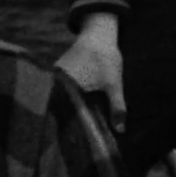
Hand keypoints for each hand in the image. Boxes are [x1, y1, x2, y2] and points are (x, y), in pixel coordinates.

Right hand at [55, 13, 125, 130]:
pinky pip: (59, 90)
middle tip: (75, 138)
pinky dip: (65, 99)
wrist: (98, 34)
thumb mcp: (115, 85)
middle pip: (60, 108)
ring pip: (59, 99)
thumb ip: (117, 108)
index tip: (75, 141)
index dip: (70, 128)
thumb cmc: (106, 60)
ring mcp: (55, 77)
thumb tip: (120, 131)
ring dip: (65, 110)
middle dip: (68, 122)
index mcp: (70, 87)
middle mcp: (58, 82)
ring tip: (71, 128)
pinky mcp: (56, 72)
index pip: (67, 114)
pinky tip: (72, 109)